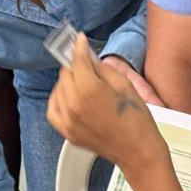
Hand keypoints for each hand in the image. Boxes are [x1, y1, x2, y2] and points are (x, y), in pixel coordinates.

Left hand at [47, 34, 165, 170]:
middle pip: (65, 74)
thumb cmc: (136, 118)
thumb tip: (88, 55)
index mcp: (89, 89)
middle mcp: (73, 104)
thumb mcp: (123, 84)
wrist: (138, 150)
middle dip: (74, 64)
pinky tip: (68, 96)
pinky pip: (53, 109)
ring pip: (58, 90)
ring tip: (81, 80)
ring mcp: (67, 120)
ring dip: (67, 82)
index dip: (79, 47)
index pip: (77, 60)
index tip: (80, 40)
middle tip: (83, 60)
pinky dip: (58, 100)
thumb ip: (101, 68)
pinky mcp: (67, 132)